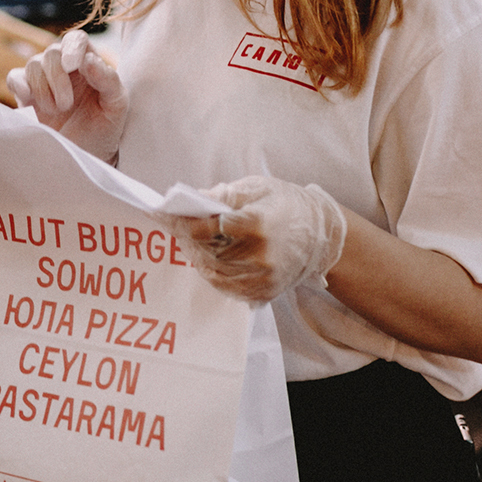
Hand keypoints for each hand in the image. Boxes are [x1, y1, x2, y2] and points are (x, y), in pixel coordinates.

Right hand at [6, 29, 126, 161]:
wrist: (87, 154)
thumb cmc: (106, 126)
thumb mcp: (116, 105)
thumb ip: (108, 80)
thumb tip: (88, 60)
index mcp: (88, 62)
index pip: (76, 39)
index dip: (71, 48)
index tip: (72, 66)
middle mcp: (64, 66)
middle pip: (51, 52)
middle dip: (57, 78)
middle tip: (66, 105)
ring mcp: (44, 79)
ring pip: (33, 64)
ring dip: (42, 88)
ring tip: (55, 111)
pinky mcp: (27, 95)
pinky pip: (14, 77)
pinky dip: (18, 84)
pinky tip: (27, 99)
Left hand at [159, 175, 347, 305]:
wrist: (323, 236)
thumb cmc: (287, 205)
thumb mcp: (257, 188)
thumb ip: (223, 195)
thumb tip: (191, 199)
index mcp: (256, 224)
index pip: (203, 227)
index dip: (177, 220)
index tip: (159, 212)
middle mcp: (258, 256)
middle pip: (204, 250)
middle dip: (183, 237)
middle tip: (170, 224)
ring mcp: (261, 278)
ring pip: (210, 271)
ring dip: (194, 254)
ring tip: (187, 239)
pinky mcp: (262, 293)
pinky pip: (224, 286)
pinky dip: (210, 271)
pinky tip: (206, 257)